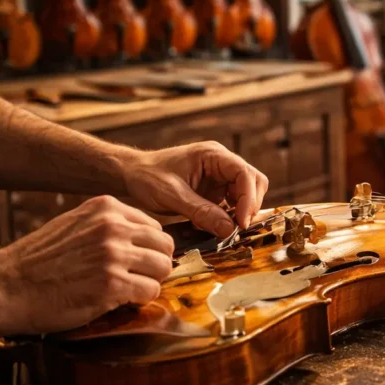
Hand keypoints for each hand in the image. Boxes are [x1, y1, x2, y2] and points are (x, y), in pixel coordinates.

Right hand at [0, 196, 173, 334]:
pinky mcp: (113, 284)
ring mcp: (114, 254)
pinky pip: (150, 291)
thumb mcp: (75, 225)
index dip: (149, 247)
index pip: (154, 225)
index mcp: (106, 208)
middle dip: (155, 264)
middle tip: (137, 277)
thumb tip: (141, 237)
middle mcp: (113, 227)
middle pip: (164, 245)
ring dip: (150, 282)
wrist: (6, 286)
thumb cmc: (38, 261)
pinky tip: (120, 300)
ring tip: (128, 289)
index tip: (137, 261)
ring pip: (162, 268)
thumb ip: (108, 225)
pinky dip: (140, 300)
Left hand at [121, 141, 268, 236]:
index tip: (241, 223)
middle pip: (253, 182)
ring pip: (246, 194)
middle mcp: (221, 163)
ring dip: (241, 212)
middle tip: (237, 228)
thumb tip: (229, 229)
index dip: (249, 199)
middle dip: (250, 205)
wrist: (131, 175)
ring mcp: (219, 177)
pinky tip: (214, 226)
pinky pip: (232, 204)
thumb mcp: (172, 196)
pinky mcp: (214, 191)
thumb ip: (201, 212)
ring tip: (225, 229)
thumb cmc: (148, 177)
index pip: (244, 173)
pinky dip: (229, 217)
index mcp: (213, 155)